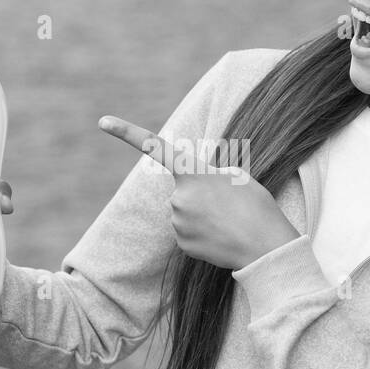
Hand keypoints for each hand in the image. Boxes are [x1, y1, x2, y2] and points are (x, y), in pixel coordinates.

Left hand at [98, 116, 299, 269]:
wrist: (266, 246)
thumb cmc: (257, 206)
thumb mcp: (237, 176)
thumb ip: (208, 175)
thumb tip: (195, 189)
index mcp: (192, 172)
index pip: (155, 146)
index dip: (127, 132)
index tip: (103, 122)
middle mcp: (178, 196)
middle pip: (182, 190)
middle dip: (200, 195)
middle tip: (229, 205)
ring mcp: (178, 222)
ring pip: (183, 212)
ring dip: (202, 214)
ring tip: (228, 221)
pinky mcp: (182, 244)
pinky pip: (187, 232)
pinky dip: (202, 233)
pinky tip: (221, 236)